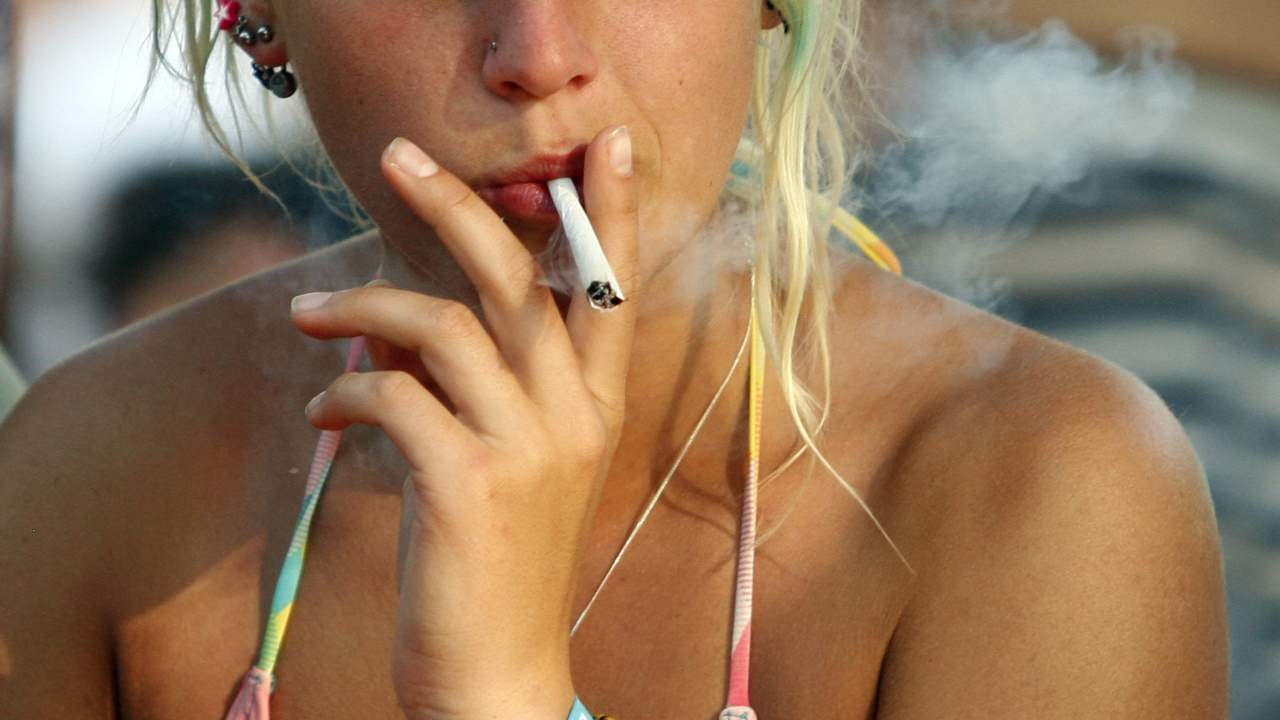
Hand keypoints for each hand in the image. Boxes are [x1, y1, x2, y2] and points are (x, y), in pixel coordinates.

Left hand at [289, 125, 637, 718]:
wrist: (500, 675)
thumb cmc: (501, 563)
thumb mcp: (520, 467)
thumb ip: (492, 388)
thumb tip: (415, 320)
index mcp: (596, 410)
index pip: (613, 292)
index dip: (613, 216)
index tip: (608, 149)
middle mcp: (574, 418)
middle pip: (518, 279)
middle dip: (457, 206)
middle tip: (398, 158)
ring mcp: (527, 448)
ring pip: (442, 326)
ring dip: (362, 308)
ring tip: (309, 316)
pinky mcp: (468, 481)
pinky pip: (393, 394)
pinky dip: (346, 390)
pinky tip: (326, 414)